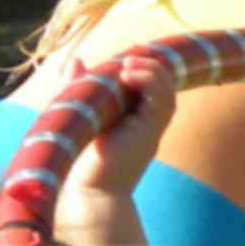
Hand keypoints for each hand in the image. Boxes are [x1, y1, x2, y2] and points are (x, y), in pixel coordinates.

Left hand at [67, 51, 180, 201]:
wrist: (88, 192)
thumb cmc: (79, 160)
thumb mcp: (77, 114)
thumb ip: (78, 87)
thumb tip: (79, 60)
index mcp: (132, 117)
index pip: (147, 82)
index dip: (140, 63)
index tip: (122, 53)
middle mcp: (146, 121)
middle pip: (161, 82)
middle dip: (147, 62)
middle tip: (126, 55)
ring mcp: (151, 127)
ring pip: (166, 88)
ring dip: (150, 69)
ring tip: (127, 63)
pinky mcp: (152, 132)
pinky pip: (163, 99)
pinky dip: (150, 81)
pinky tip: (128, 75)